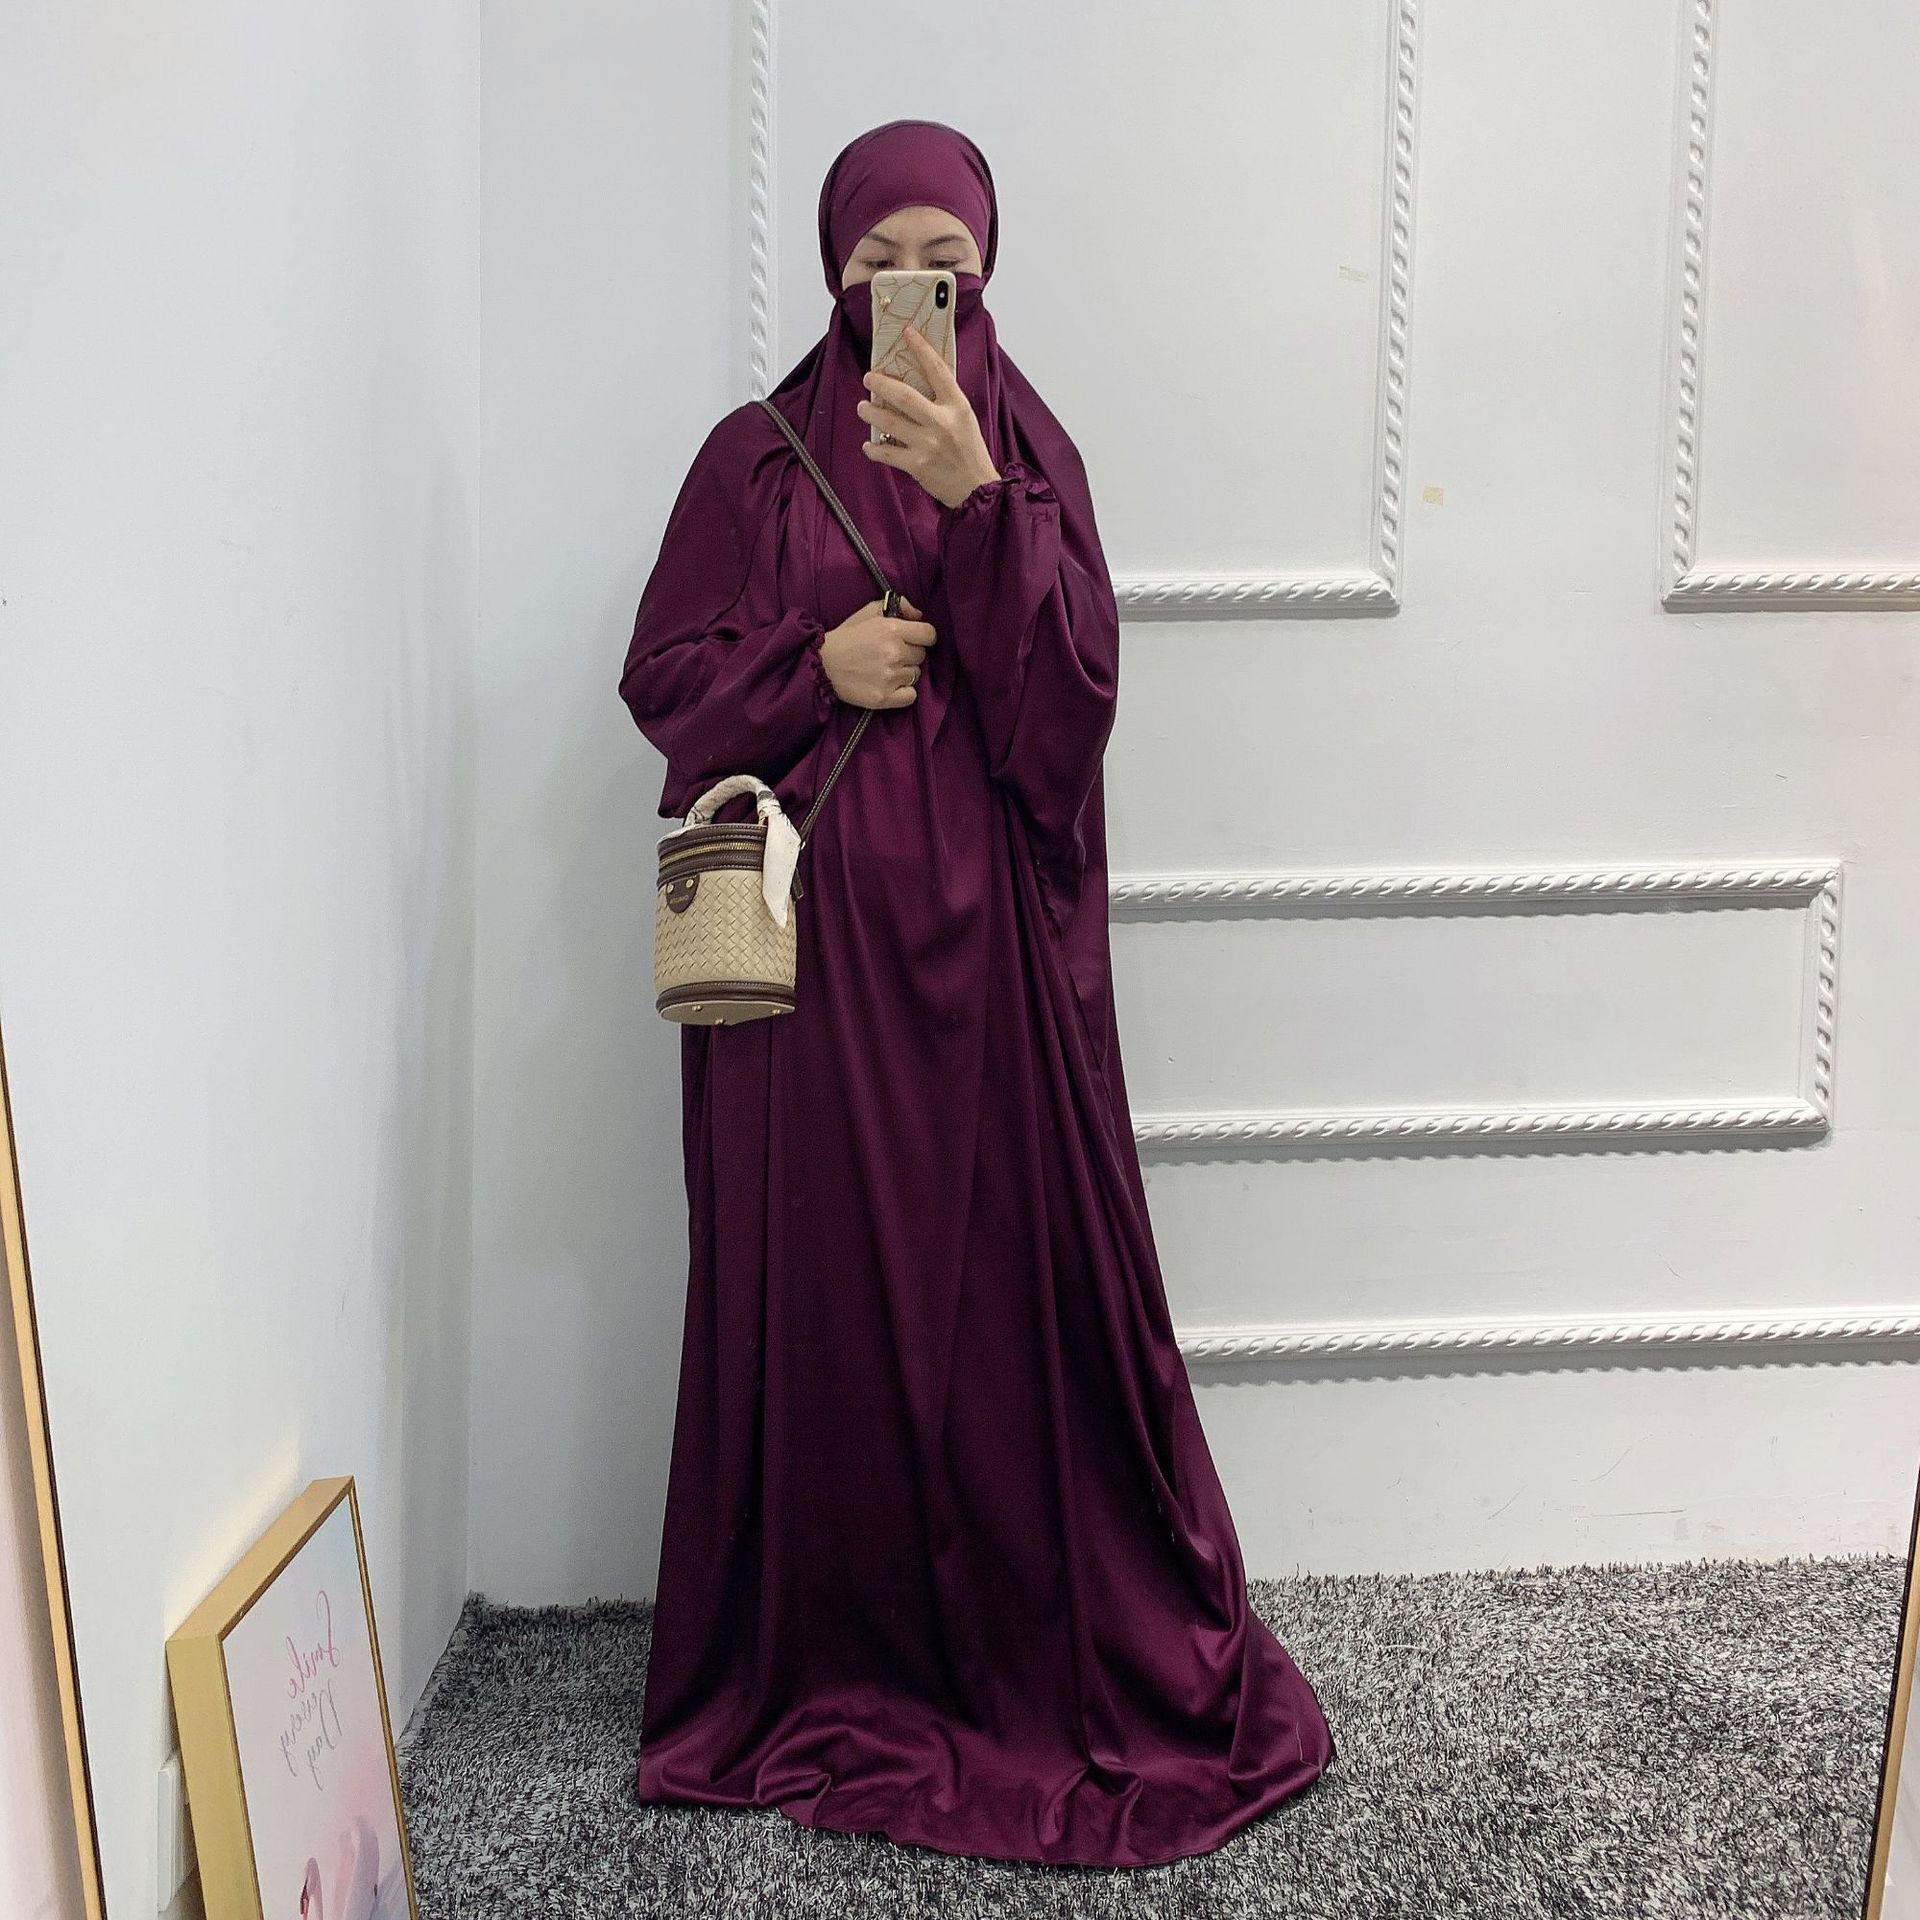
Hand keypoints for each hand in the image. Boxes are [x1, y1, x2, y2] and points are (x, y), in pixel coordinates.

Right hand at [818, 594, 936, 708]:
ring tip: (886, 669)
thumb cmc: (846, 637)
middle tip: (891, 654)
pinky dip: (904, 692)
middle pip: (921, 655)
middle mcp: (894, 653)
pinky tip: (890, 685)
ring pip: (915, 675)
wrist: (822, 665)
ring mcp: (890, 677)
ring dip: (904, 672)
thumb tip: (919, 615)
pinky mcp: (884, 697)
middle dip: (910, 654)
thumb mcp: (869, 612)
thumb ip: (899, 606)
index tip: (915, 640)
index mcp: (892, 629)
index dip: (924, 636)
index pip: (929, 634)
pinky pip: (911, 696)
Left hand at [858, 324, 1001, 508]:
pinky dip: (874, 449)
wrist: (977, 489)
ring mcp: (927, 444)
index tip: (907, 333)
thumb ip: (945, 401)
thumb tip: (919, 382)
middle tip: (869, 378)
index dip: (921, 348)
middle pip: (904, 395)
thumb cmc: (970, 453)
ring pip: (889, 422)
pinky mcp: (917, 465)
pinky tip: (869, 445)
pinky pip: (887, 453)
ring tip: (863, 408)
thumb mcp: (965, 420)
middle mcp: (941, 422)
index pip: (937, 370)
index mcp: (957, 407)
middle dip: (881, 383)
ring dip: (870, 413)